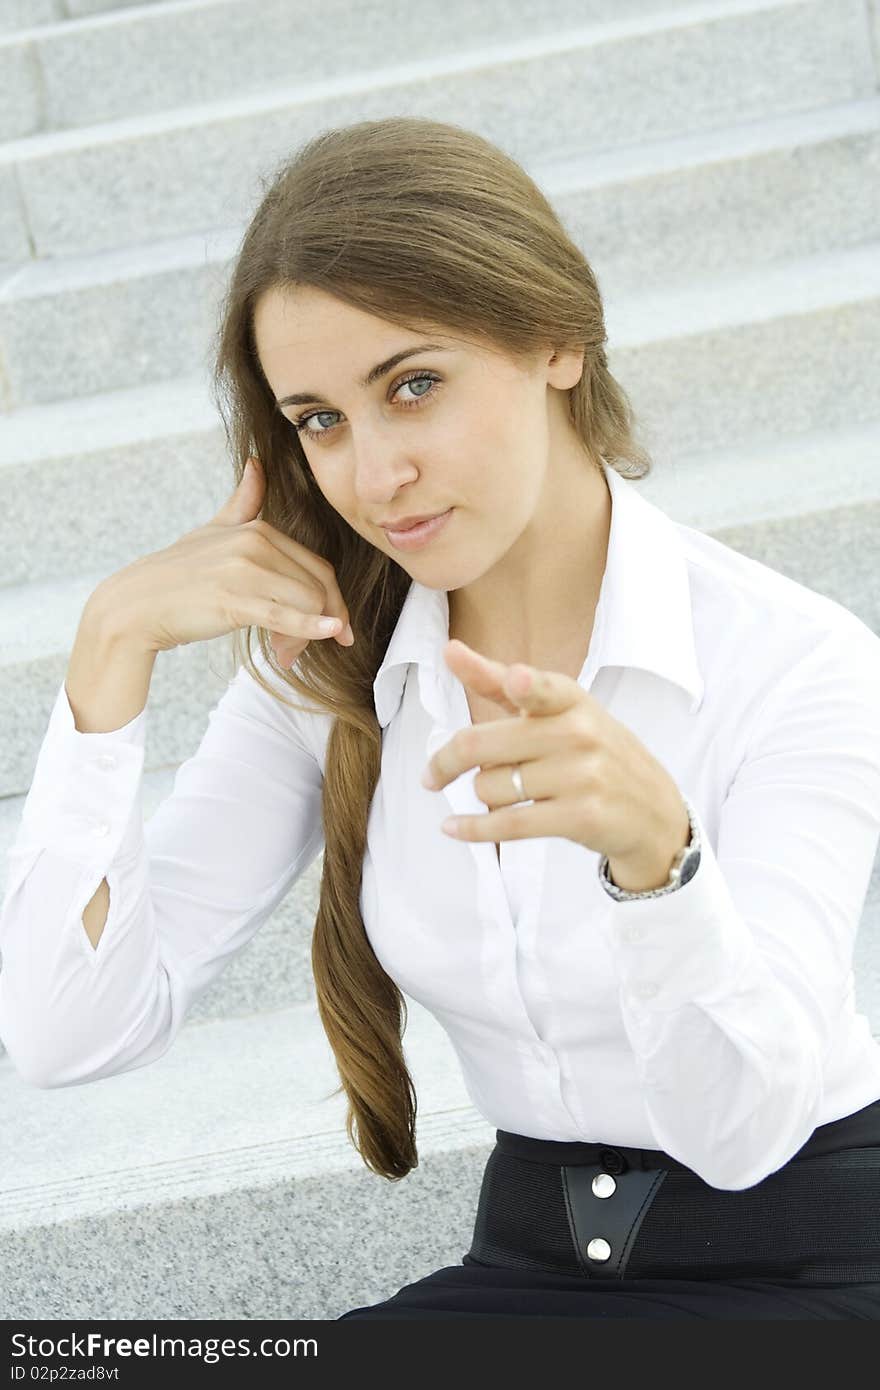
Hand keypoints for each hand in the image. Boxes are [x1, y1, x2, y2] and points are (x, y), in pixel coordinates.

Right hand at [93, 456, 354, 662]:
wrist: (137, 604)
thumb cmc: (178, 572)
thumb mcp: (213, 529)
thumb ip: (242, 501)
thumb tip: (257, 463)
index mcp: (259, 530)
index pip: (317, 568)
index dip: (329, 600)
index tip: (330, 627)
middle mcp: (256, 544)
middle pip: (318, 587)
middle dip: (323, 620)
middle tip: (300, 647)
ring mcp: (245, 570)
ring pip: (308, 603)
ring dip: (307, 634)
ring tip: (284, 652)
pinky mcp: (235, 599)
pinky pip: (285, 615)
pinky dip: (312, 627)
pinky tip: (330, 634)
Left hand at [422, 639, 689, 874]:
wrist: (653, 812)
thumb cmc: (593, 753)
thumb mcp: (558, 711)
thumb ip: (498, 683)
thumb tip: (449, 649)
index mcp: (571, 701)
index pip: (544, 688)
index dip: (528, 684)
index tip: (516, 680)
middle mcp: (579, 734)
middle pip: (481, 746)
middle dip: (446, 763)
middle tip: (431, 775)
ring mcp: (582, 777)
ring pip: (490, 788)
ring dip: (482, 796)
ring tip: (504, 794)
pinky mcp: (580, 817)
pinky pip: (508, 824)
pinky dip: (473, 829)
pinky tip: (453, 827)